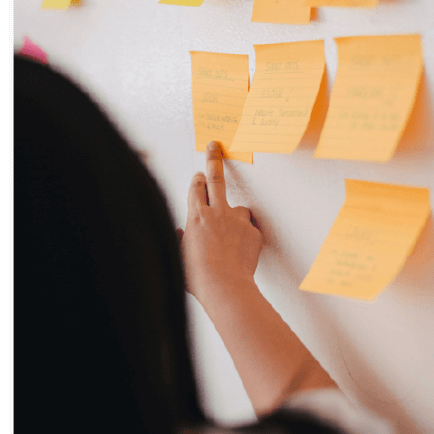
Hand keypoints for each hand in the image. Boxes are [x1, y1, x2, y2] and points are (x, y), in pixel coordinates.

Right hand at [177, 142, 262, 305]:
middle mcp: (217, 213)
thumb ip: (181, 239)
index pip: (195, 189)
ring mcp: (237, 221)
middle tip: (215, 146)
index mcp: (196, 217)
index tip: (198, 174)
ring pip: (238, 208)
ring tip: (231, 234)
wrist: (225, 287)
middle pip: (215, 179)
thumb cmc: (199, 277)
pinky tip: (241, 252)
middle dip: (214, 160)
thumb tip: (181, 232)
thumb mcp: (179, 257)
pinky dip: (246, 236)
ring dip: (235, 215)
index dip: (196, 180)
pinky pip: (250, 229)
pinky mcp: (253, 232)